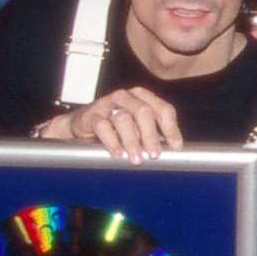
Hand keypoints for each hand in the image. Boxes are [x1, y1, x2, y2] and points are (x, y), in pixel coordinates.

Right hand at [47, 85, 182, 163]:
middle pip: (144, 112)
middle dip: (151, 135)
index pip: (163, 109)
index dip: (171, 128)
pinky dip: (112, 142)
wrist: (81, 124)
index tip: (175, 146)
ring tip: (136, 158)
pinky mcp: (91, 114)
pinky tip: (117, 154)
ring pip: (123, 119)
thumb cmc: (115, 126)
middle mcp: (126, 97)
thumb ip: (154, 135)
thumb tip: (171, 151)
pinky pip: (103, 126)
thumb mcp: (137, 127)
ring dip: (132, 141)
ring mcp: (107, 103)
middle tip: (154, 155)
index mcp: (143, 97)